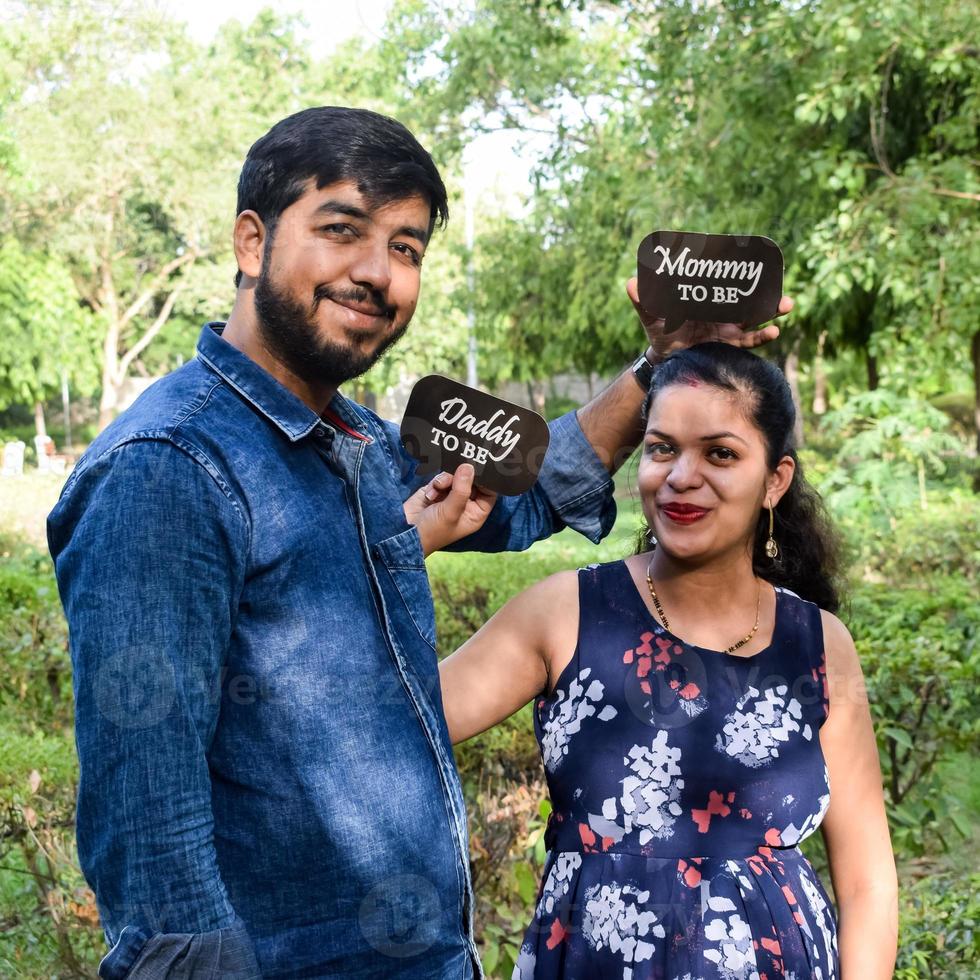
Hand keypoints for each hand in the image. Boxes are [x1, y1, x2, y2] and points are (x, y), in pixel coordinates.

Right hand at [403, 464, 497, 556]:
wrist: (404, 533)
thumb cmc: (432, 530)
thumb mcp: (451, 512)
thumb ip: (462, 489)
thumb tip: (469, 467)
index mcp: (475, 513)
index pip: (490, 492)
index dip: (488, 480)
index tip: (481, 467)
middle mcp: (465, 504)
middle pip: (472, 481)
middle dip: (463, 475)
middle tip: (458, 468)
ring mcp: (450, 496)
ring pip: (456, 476)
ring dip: (447, 479)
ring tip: (438, 487)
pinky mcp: (436, 490)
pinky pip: (442, 478)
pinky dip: (437, 482)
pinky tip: (430, 493)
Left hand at [626, 276, 793, 359]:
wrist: (664, 361)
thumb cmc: (660, 333)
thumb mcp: (651, 317)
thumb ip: (644, 302)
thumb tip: (631, 283)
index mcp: (707, 301)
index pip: (727, 283)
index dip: (741, 273)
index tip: (756, 261)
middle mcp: (722, 313)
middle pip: (748, 299)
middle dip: (765, 292)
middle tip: (778, 282)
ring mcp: (728, 330)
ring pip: (755, 319)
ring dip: (771, 312)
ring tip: (785, 306)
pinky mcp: (729, 348)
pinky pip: (750, 343)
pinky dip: (762, 338)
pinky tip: (774, 333)